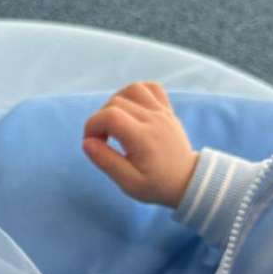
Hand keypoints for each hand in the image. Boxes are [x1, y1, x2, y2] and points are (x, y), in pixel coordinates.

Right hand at [83, 82, 197, 207]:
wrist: (186, 181)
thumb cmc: (155, 185)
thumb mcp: (128, 183)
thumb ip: (106, 161)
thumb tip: (87, 142)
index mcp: (143, 138)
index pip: (109, 116)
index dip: (92, 125)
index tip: (91, 142)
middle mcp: (153, 119)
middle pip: (116, 102)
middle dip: (100, 118)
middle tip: (102, 139)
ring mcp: (162, 111)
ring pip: (132, 89)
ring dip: (116, 102)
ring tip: (114, 122)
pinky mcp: (167, 109)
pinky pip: (151, 88)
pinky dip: (136, 93)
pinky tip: (131, 108)